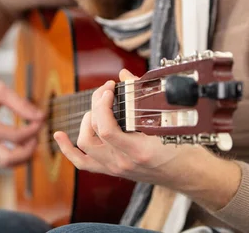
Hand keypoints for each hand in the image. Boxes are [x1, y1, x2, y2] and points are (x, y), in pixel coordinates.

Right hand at [0, 64, 44, 167]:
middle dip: (27, 151)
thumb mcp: (0, 89)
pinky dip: (10, 155)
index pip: (15, 136)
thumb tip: (41, 116)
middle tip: (37, 136)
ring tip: (31, 141)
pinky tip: (20, 144)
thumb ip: (21, 105)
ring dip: (19, 157)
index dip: (33, 130)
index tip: (41, 119)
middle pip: (7, 159)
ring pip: (0, 163)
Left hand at [53, 69, 199, 186]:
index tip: (109, 88)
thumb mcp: (169, 121)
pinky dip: (68, 150)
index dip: (102, 106)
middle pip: (91, 135)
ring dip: (85, 122)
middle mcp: (124, 163)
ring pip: (84, 146)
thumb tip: (124, 74)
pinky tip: (59, 136)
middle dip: (95, 107)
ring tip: (98, 108)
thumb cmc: (184, 147)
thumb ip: (144, 96)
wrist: (189, 174)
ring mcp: (116, 168)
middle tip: (106, 91)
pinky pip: (82, 163)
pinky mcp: (113, 170)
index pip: (106, 129)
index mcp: (140, 151)